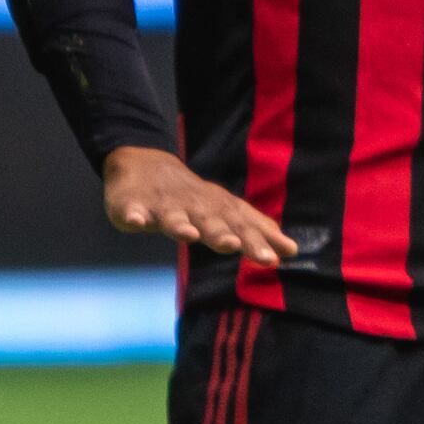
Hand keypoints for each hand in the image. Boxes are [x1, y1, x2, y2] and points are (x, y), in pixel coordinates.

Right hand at [103, 147, 297, 266]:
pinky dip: (133, 216)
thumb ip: (255, 230)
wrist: (145, 165)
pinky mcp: (133, 205)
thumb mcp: (225, 212)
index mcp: (217, 210)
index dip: (257, 241)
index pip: (241, 226)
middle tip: (235, 246)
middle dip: (223, 234)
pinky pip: (132, 211)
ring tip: (189, 236)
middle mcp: (194, 206)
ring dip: (181, 226)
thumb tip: (291, 250)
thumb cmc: (194, 198)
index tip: (274, 258)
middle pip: (210, 221)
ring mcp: (163, 205)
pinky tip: (135, 222)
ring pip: (174, 217)